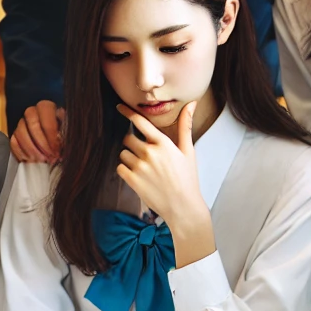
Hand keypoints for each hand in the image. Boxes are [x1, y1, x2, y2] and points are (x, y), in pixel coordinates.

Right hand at [11, 101, 65, 162]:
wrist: (58, 145)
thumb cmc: (65, 137)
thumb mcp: (70, 133)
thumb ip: (66, 134)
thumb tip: (60, 141)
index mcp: (49, 108)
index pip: (46, 116)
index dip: (51, 134)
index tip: (57, 150)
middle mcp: (33, 112)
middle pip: (32, 123)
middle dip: (41, 143)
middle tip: (49, 157)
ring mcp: (22, 123)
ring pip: (20, 132)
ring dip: (31, 149)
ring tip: (41, 160)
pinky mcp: (15, 135)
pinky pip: (13, 142)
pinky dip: (21, 152)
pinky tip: (31, 160)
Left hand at [114, 102, 209, 233]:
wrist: (183, 206)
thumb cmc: (187, 178)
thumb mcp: (188, 151)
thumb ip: (185, 126)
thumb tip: (191, 103)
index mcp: (163, 143)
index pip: (140, 122)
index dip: (128, 112)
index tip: (119, 106)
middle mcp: (150, 153)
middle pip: (128, 139)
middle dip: (133, 144)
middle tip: (145, 155)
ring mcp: (140, 167)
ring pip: (123, 154)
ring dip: (130, 158)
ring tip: (145, 169)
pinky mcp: (132, 180)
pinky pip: (120, 168)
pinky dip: (126, 171)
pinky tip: (139, 177)